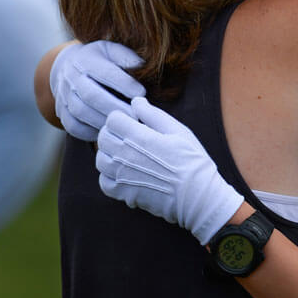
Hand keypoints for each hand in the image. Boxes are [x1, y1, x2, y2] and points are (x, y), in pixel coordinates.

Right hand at [50, 40, 145, 140]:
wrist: (67, 67)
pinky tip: (108, 132)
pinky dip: (90, 132)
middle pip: (90, 95)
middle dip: (115, 106)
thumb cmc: (99, 60)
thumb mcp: (112, 50)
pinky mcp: (62, 113)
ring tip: (124, 125)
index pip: (104, 72)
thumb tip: (141, 65)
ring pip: (81, 112)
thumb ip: (126, 57)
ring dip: (104, 121)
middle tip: (135, 116)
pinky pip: (73, 127)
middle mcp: (71, 77)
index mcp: (85, 60)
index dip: (123, 83)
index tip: (141, 93)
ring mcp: (64, 96)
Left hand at [97, 97, 243, 244]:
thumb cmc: (191, 160)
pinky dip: (109, 177)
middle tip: (130, 137)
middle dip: (114, 133)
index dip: (122, 117)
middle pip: (103, 137)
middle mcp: (124, 156)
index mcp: (138, 137)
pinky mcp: (124, 194)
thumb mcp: (178, 131)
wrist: (197, 196)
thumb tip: (135, 101)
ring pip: (100, 160)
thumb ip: (153, 114)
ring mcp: (122, 176)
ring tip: (126, 155)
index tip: (133, 122)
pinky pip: (104, 182)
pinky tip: (124, 174)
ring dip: (110, 154)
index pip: (112, 119)